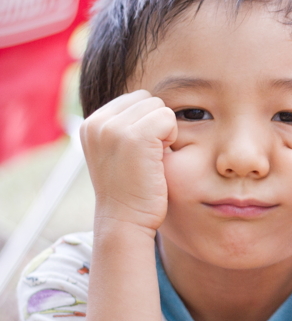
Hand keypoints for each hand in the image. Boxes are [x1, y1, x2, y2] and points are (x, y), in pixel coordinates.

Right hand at [80, 90, 176, 232]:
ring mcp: (114, 128)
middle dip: (155, 124)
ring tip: (151, 158)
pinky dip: (172, 136)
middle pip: (147, 99)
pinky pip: (168, 117)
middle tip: (148, 156)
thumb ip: (124, 127)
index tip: (139, 152)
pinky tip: (159, 159)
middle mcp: (96, 122)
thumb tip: (148, 102)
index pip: (133, 100)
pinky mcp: (135, 136)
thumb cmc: (130, 190)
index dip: (146, 123)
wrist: (125, 220)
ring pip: (159, 107)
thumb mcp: (116, 152)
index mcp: (90, 124)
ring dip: (165, 131)